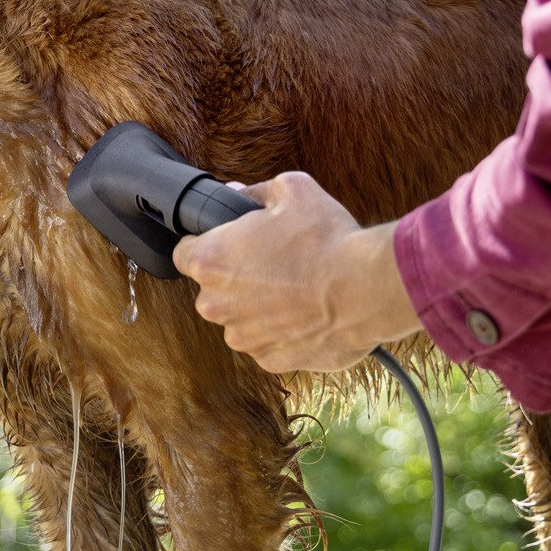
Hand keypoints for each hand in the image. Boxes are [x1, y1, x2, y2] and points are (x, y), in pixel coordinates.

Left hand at [171, 172, 421, 372]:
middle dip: (236, 278)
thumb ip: (256, 192)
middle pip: (213, 289)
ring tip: (296, 288)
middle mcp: (216, 304)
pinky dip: (282, 331)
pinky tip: (307, 312)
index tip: (227, 242)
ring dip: (258, 307)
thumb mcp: (292, 191)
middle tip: (272, 261)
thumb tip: (240, 195)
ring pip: (240, 319)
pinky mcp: (271, 360)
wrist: (366, 288)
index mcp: (210, 260)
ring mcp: (243, 336)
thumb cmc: (327, 239)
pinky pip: (268, 342)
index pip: (183, 253)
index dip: (205, 243)